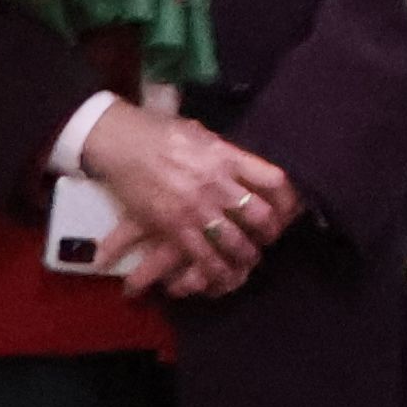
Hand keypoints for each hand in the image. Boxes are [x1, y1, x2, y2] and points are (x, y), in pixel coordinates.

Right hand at [79, 104, 295, 303]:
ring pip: (235, 241)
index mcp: (226, 156)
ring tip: (248, 259)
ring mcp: (195, 207)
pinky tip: (222, 276)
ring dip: (246, 255)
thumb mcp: (199, 133)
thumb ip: (223, 152)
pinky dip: (215, 270)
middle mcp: (216, 183)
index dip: (287, 199)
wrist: (118, 141)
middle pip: (259, 215)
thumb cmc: (156, 131)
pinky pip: (202, 255)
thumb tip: (241, 166)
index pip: (273, 180)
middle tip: (268, 237)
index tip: (289, 208)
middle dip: (269, 231)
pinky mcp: (173, 226)